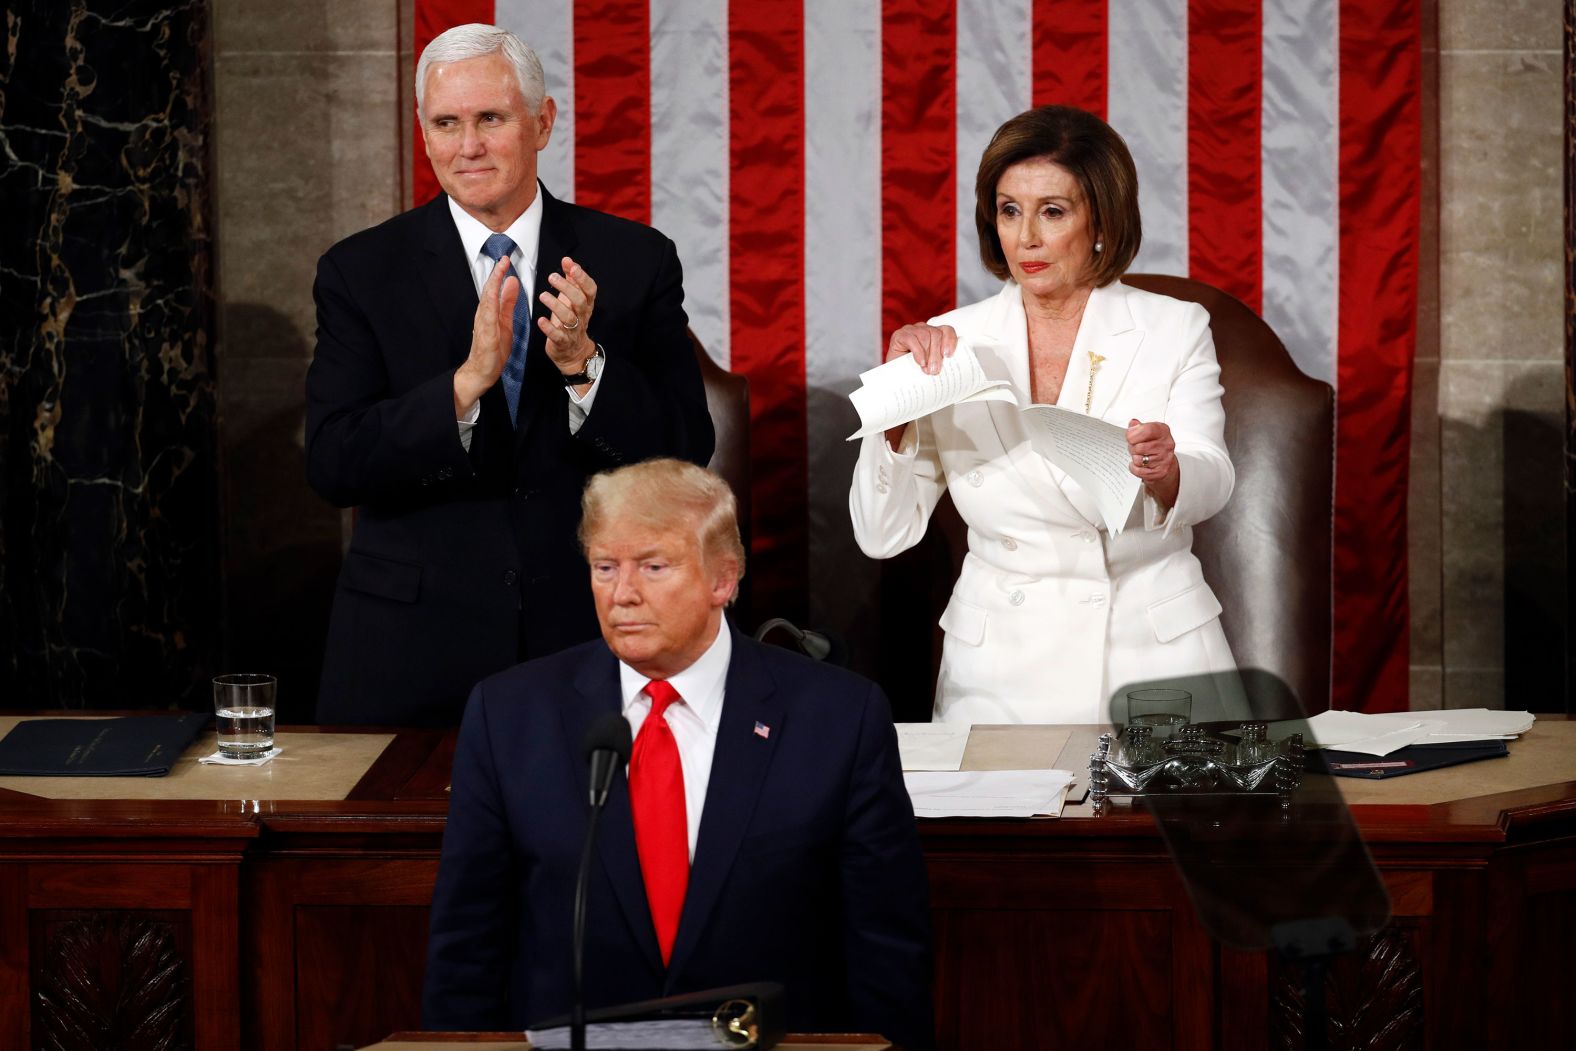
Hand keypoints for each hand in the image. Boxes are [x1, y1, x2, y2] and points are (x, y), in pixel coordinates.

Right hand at [454, 256, 521, 416]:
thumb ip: (508, 303)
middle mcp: (483, 316)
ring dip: (492, 285)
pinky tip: (493, 297)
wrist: (481, 372)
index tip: (506, 260)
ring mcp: (483, 325)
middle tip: (504, 259)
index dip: (499, 274)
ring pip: (486, 301)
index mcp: (490, 312)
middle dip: (496, 274)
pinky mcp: (486, 336)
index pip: (494, 289)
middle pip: (488, 291)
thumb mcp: (505, 321)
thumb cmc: (493, 349)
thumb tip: (512, 282)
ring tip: (499, 271)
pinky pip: (487, 319)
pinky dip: (490, 306)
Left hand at [538, 255, 597, 375]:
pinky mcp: (562, 342)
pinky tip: (541, 320)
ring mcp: (573, 330)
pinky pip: (558, 336)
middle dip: (567, 288)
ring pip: (569, 317)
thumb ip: (571, 280)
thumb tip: (568, 261)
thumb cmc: (571, 321)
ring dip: (556, 305)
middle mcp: (582, 316)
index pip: (590, 289)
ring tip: (543, 295)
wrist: (573, 352)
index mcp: (586, 304)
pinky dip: (549, 328)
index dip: (582, 277)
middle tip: (553, 277)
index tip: (572, 266)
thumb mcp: (573, 299)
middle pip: (579, 301)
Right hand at [885, 323, 957, 374]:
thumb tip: (950, 367)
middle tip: (935, 370)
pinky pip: (911, 339)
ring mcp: (911, 330)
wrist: (894, 377)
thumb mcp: (931, 365)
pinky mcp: (900, 335)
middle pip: (936, 334)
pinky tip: (920, 362)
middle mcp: (923, 329)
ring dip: (928, 354)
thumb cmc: (913, 370)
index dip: (950, 340)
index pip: (947, 330)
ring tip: (926, 369)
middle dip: (937, 353)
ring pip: (925, 336)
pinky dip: (918, 351)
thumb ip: (940, 361)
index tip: (949, 355)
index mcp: (934, 334)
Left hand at [1127, 418, 1180, 506]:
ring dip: (1135, 459)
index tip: (1129, 436)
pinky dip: (1135, 468)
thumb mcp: (1147, 432)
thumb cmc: (1154, 446)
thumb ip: (1138, 427)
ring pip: (1139, 460)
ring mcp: (1165, 458)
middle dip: (1132, 448)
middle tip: (1135, 448)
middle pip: (1139, 447)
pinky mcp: (1161, 471)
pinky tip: (1140, 465)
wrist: (1165, 463)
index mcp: (1163, 431)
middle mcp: (1167, 444)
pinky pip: (1139, 471)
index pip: (1147, 430)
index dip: (1133, 434)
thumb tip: (1133, 423)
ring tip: (1140, 456)